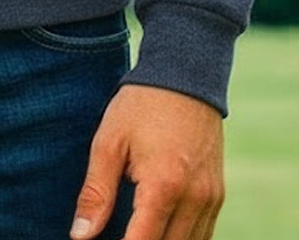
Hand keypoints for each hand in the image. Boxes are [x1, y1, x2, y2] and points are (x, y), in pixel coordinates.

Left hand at [71, 83, 223, 239]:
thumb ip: (96, 193)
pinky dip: (181, 239)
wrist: (184, 74)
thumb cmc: (141, 105)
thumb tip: (80, 235)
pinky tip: (158, 230)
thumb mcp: (109, 142)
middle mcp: (194, 199)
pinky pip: (202, 235)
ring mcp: (210, 199)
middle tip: (118, 231)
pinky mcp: (217, 194)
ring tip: (135, 230)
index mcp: (163, 186)